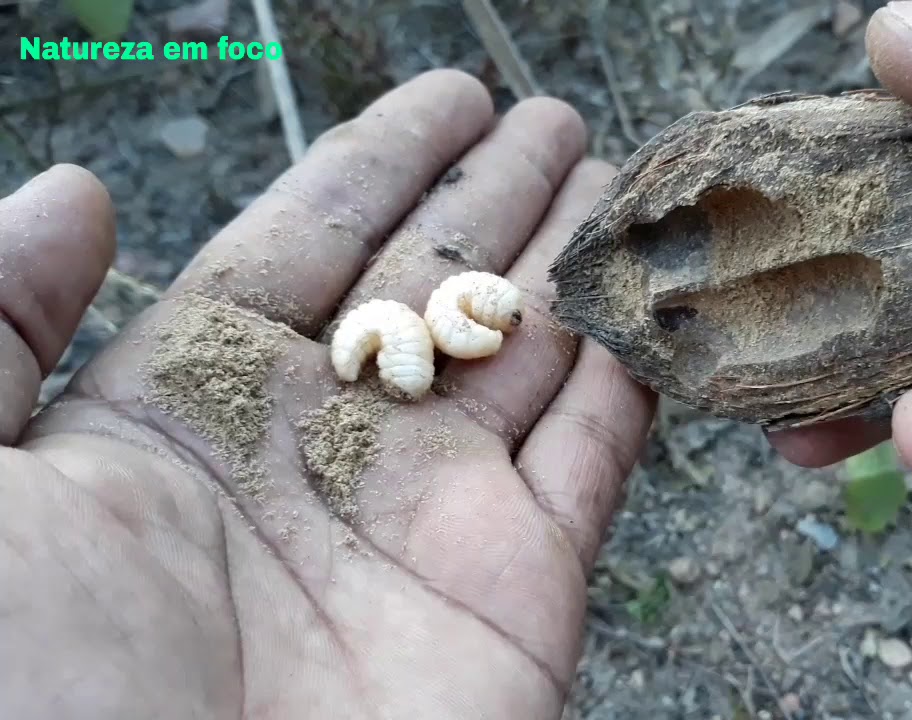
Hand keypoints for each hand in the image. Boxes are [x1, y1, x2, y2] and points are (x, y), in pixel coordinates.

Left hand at [0, 70, 654, 718]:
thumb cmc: (24, 696)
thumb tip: (75, 188)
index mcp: (187, 407)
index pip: (308, 241)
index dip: (385, 161)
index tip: (454, 96)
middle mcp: (321, 450)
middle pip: (432, 284)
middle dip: (499, 196)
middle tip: (562, 120)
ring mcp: (430, 517)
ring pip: (525, 355)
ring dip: (576, 267)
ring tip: (628, 183)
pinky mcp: (520, 586)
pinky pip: (595, 453)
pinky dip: (633, 376)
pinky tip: (655, 302)